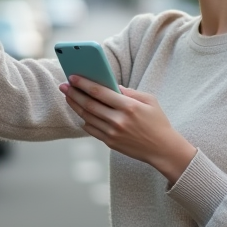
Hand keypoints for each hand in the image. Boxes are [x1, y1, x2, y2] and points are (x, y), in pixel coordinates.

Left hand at [59, 76, 196, 183]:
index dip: (84, 84)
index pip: (99, 92)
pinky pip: (91, 130)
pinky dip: (84, 120)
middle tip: (63, 86)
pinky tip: (81, 113)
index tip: (73, 77)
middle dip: (73, 94)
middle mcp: (118, 120)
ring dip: (75, 106)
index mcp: (128, 106)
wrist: (162, 148)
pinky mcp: (110, 142)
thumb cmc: (157, 122)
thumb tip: (110, 85)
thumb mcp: (149, 100)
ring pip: (87, 117)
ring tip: (69, 97)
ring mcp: (112, 133)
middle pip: (89, 104)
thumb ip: (129, 92)